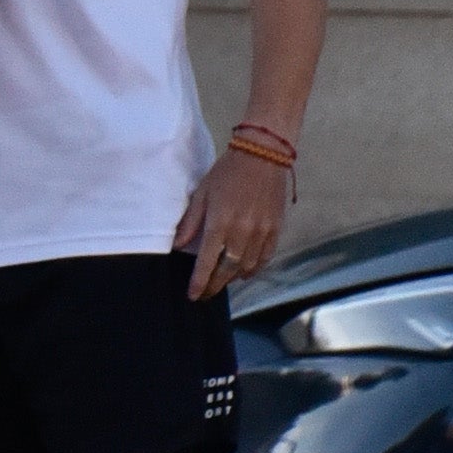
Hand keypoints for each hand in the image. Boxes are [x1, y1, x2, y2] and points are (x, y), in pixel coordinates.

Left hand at [174, 146, 292, 299]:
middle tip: (206, 294)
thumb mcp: (201, 194)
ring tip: (221, 282)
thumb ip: (190, 222)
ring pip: (247, 267)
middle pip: (228, 269)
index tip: (193, 295)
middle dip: (215, 285)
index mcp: (220, 223)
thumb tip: (177, 245)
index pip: (207, 262)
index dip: (200, 282)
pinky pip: (265, 257)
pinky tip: (244, 273)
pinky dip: (254, 269)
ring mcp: (262, 232)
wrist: (262, 156)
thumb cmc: (226, 173)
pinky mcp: (276, 229)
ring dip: (233, 278)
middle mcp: (242, 232)